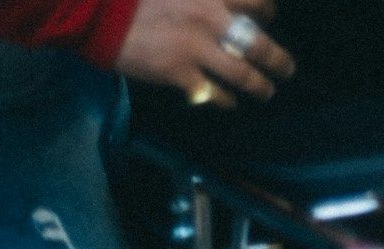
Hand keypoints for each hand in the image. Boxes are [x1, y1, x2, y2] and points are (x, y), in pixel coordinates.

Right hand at [115, 0, 295, 106]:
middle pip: (259, 45)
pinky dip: (224, 100)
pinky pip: (213, 94)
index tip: (267, 18)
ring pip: (243, 76)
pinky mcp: (180, 74)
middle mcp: (211, 20)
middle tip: (286, 68)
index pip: (256, 3)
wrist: (97, 12)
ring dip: (259, 86)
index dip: (267, 11)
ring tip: (266, 92)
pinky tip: (227, 102)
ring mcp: (197, 49)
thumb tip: (224, 2)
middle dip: (278, 60)